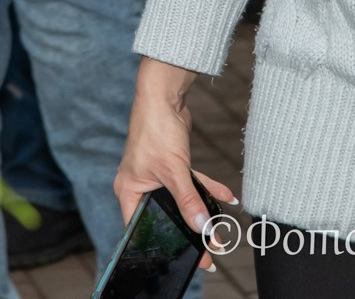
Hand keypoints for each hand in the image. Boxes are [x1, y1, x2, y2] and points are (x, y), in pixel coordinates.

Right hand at [114, 59, 238, 272]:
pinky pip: (189, 184)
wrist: (163, 96)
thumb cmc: (155, 128)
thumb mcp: (174, 169)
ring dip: (201, 210)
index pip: (142, 229)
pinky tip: (225, 196)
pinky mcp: (171, 166)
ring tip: (220, 229)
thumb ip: (188, 200)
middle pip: (165, 216)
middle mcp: (140, 186)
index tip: (186, 259)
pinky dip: (206, 189)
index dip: (162, 245)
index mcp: (129, 191)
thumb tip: (202, 227)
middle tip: (209, 249)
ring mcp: (156, 176)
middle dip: (188, 230)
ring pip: (180, 201)